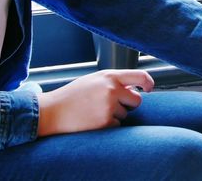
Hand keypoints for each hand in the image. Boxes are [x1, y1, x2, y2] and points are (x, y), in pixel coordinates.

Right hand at [36, 69, 153, 136]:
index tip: (149, 89)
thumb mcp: (94, 80)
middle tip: (110, 105)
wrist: (52, 112)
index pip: (140, 76)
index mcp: (109, 76)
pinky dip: (108, 125)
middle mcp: (112, 90)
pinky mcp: (105, 122)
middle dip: (128, 104)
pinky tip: (92, 120)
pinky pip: (117, 125)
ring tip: (94, 111)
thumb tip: (135, 87)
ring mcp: (109, 106)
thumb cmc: (73, 96)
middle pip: (137, 100)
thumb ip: (113, 81)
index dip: (149, 83)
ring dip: (115, 115)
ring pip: (125, 114)